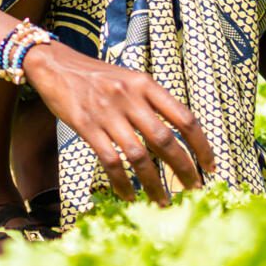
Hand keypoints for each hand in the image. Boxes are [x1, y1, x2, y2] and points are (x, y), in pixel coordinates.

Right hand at [22, 41, 215, 204]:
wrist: (56, 64)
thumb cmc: (96, 76)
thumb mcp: (129, 79)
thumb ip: (151, 101)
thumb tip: (177, 134)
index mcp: (145, 84)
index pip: (184, 118)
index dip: (202, 145)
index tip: (210, 166)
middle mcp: (130, 97)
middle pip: (165, 140)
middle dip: (184, 169)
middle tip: (194, 189)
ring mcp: (107, 112)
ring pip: (139, 156)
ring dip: (155, 184)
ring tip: (163, 202)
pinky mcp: (86, 126)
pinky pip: (110, 161)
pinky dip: (122, 183)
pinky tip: (129, 195)